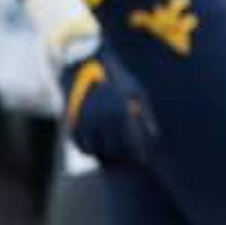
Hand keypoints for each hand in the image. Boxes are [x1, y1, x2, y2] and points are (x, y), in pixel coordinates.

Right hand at [58, 39, 158, 164]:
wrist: (84, 64)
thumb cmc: (117, 79)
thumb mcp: (136, 91)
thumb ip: (146, 114)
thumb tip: (154, 136)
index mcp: (120, 111)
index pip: (130, 144)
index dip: (137, 155)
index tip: (143, 160)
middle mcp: (100, 118)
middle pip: (113, 150)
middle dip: (122, 158)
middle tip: (129, 160)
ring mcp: (84, 120)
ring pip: (95, 151)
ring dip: (105, 156)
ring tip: (115, 157)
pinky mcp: (71, 121)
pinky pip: (80, 145)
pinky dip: (90, 150)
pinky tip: (100, 149)